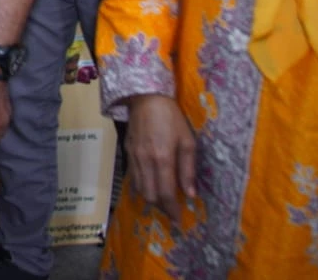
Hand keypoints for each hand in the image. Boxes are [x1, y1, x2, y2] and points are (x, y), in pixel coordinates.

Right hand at [126, 94, 196, 223]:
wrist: (146, 97)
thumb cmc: (172, 118)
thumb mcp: (188, 142)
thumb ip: (188, 169)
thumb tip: (190, 194)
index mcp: (163, 159)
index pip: (166, 193)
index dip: (173, 210)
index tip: (180, 220)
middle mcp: (146, 161)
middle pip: (150, 195)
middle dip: (162, 208)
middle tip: (173, 212)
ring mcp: (134, 157)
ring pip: (140, 188)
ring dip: (152, 199)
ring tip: (163, 202)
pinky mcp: (127, 152)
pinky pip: (133, 177)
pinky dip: (142, 187)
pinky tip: (151, 186)